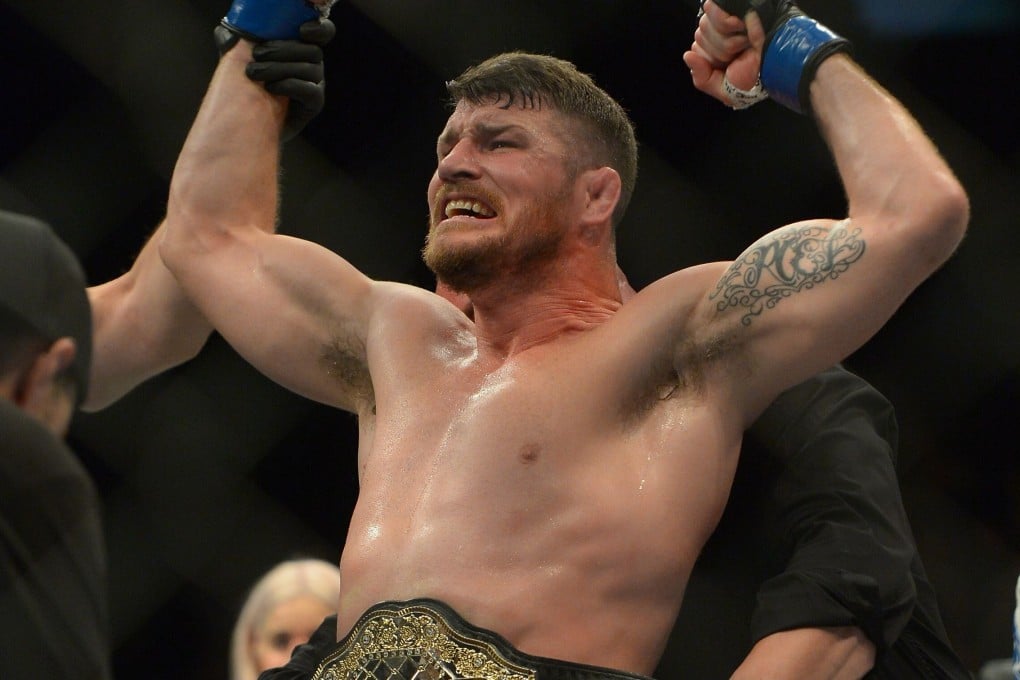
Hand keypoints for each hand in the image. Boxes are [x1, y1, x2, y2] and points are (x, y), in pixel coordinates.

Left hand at [243, 19, 335, 140]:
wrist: (251, 124)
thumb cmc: (248, 89)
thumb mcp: (240, 62)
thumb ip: (236, 46)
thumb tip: (225, 35)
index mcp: (300, 48)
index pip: (321, 33)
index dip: (317, 29)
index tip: (301, 30)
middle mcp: (312, 65)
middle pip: (312, 50)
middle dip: (283, 49)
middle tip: (256, 55)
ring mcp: (316, 85)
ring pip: (309, 69)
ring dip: (279, 68)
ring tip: (254, 73)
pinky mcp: (314, 104)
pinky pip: (309, 90)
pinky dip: (289, 86)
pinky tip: (270, 87)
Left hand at [683, 0, 765, 107]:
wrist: (775, 67)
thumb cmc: (752, 81)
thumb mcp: (722, 90)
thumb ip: (701, 77)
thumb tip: (687, 55)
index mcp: (716, 48)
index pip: (697, 46)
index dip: (711, 59)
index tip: (729, 65)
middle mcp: (720, 30)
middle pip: (700, 35)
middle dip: (719, 52)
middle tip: (739, 54)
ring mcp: (729, 17)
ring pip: (705, 25)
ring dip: (726, 41)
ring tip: (744, 44)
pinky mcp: (736, 8)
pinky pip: (714, 11)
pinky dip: (727, 24)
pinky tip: (742, 29)